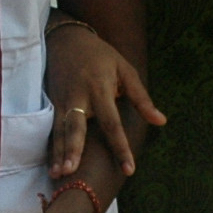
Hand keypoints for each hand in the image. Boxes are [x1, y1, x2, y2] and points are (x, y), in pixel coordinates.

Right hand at [45, 25, 163, 177]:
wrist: (67, 38)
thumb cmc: (101, 56)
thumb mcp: (125, 69)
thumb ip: (141, 98)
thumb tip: (161, 121)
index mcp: (100, 88)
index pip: (112, 122)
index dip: (120, 147)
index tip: (129, 169)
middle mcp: (78, 96)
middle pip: (76, 126)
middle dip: (73, 148)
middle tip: (71, 170)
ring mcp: (61, 100)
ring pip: (59, 130)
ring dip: (58, 153)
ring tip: (58, 174)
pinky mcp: (51, 102)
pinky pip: (50, 128)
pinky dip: (51, 147)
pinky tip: (50, 165)